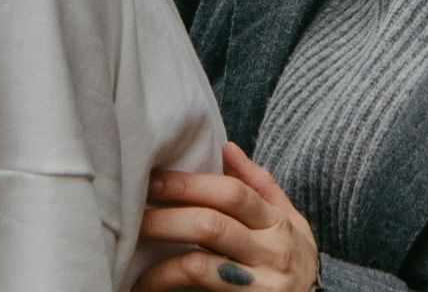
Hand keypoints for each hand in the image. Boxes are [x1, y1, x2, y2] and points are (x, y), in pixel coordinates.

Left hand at [133, 142, 319, 291]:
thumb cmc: (296, 260)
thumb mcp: (290, 221)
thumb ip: (260, 186)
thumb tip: (227, 149)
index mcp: (277, 223)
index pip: (231, 194)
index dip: (189, 184)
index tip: (154, 179)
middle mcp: (271, 252)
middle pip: (210, 225)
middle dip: (165, 217)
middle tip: (131, 215)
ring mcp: (259, 284)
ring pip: (199, 265)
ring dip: (158, 260)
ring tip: (131, 253)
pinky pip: (199, 291)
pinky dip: (168, 285)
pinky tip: (147, 284)